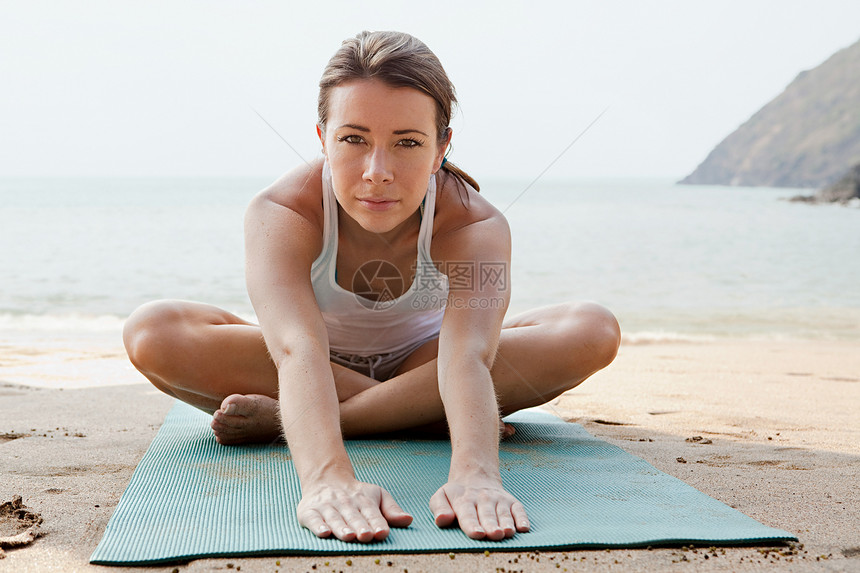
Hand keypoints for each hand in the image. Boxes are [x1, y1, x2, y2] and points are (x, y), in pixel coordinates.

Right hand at [297, 477, 412, 541]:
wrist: (325, 478)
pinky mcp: (309, 511)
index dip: (377, 523)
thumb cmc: (356, 494)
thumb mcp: (376, 495)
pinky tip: (324, 533)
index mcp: (364, 500)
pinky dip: (317, 526)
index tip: (382, 532)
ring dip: (341, 527)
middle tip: (366, 535)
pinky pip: (313, 519)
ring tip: (348, 536)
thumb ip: (391, 510)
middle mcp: (345, 503)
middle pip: (354, 517)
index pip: (372, 513)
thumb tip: (409, 520)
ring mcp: (327, 507)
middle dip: (360, 526)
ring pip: (335, 518)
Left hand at [429, 476, 528, 539]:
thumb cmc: (456, 495)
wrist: (475, 475)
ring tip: (508, 532)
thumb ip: (439, 508)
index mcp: (464, 500)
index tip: (477, 533)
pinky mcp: (512, 502)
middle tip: (494, 534)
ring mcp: (499, 500)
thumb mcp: (441, 496)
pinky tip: (524, 528)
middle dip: (491, 525)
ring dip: (507, 523)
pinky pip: (519, 509)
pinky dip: (523, 518)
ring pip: (503, 513)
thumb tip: (442, 519)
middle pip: (487, 515)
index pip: (468, 514)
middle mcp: (483, 499)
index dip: (472, 525)